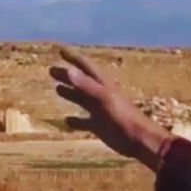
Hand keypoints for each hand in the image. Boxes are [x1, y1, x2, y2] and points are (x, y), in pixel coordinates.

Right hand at [50, 46, 173, 170]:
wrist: (138, 140)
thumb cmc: (123, 117)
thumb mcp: (103, 99)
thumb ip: (86, 86)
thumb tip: (68, 70)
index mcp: (103, 85)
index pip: (85, 67)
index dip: (73, 58)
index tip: (60, 51)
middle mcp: (100, 95)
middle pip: (81, 82)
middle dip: (67, 76)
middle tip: (52, 71)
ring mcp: (100, 111)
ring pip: (82, 100)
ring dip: (70, 94)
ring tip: (57, 88)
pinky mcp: (99, 126)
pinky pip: (84, 122)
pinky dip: (75, 121)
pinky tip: (66, 121)